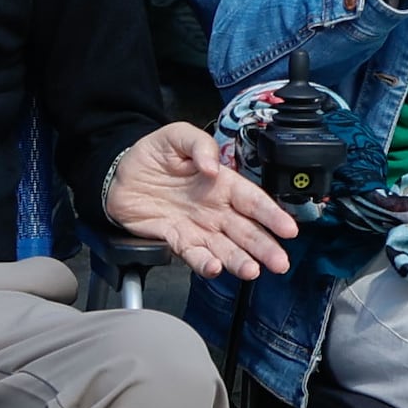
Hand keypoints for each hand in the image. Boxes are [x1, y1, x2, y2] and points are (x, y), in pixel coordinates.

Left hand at [98, 122, 301, 280]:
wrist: (118, 175)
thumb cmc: (152, 154)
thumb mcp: (177, 136)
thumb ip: (200, 146)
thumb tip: (214, 167)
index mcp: (222, 184)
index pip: (253, 200)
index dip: (272, 215)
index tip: (289, 228)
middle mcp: (215, 209)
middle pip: (246, 231)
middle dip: (265, 247)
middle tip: (280, 263)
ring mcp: (197, 227)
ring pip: (225, 248)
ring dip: (240, 261)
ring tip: (252, 271)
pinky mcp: (176, 239)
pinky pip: (194, 254)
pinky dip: (205, 263)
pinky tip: (215, 268)